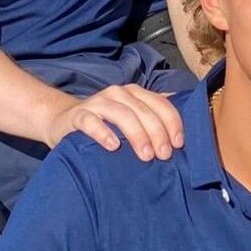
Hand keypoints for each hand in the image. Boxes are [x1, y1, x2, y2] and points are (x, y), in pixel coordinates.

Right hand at [46, 84, 183, 159]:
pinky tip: (113, 147)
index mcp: (135, 94)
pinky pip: (91, 122)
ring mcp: (97, 103)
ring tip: (146, 156)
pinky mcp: (78, 116)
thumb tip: (185, 133)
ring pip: (122, 114)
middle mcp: (118, 94)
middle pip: (143, 111)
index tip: (179, 145)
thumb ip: (154, 121)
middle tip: (164, 156)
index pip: (160, 104)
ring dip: (137, 135)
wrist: (65, 123)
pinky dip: (103, 133)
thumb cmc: (107, 127)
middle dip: (157, 133)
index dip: (172, 123)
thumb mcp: (133, 121)